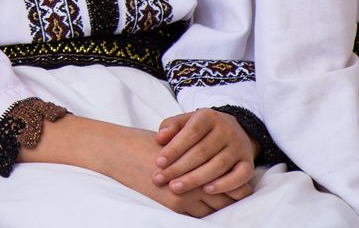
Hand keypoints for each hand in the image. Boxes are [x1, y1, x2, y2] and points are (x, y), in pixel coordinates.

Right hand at [28, 114, 236, 216]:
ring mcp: (183, 195)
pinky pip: (196, 215)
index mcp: (197, 160)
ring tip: (221, 206)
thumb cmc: (144, 143)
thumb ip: (194, 155)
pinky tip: (202, 209)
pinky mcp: (171, 205)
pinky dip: (202, 213)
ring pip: (212, 209)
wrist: (117, 151)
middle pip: (225, 197)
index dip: (237, 184)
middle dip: (232, 199)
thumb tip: (213, 165)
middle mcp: (194, 180)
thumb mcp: (174, 144)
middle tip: (238, 199)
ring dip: (217, 207)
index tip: (241, 185)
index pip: (229, 179)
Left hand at [154, 110, 256, 201]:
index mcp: (209, 116)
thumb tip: (159, 138)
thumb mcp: (185, 121)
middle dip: (179, 168)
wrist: (235, 131)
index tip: (158, 163)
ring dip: (195, 179)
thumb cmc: (200, 129)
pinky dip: (224, 185)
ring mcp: (239, 147)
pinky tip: (206, 191)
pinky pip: (240, 176)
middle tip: (161, 179)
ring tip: (176, 187)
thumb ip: (171, 126)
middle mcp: (227, 130)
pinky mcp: (249, 163)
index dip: (174, 148)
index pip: (191, 133)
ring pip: (218, 165)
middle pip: (202, 152)